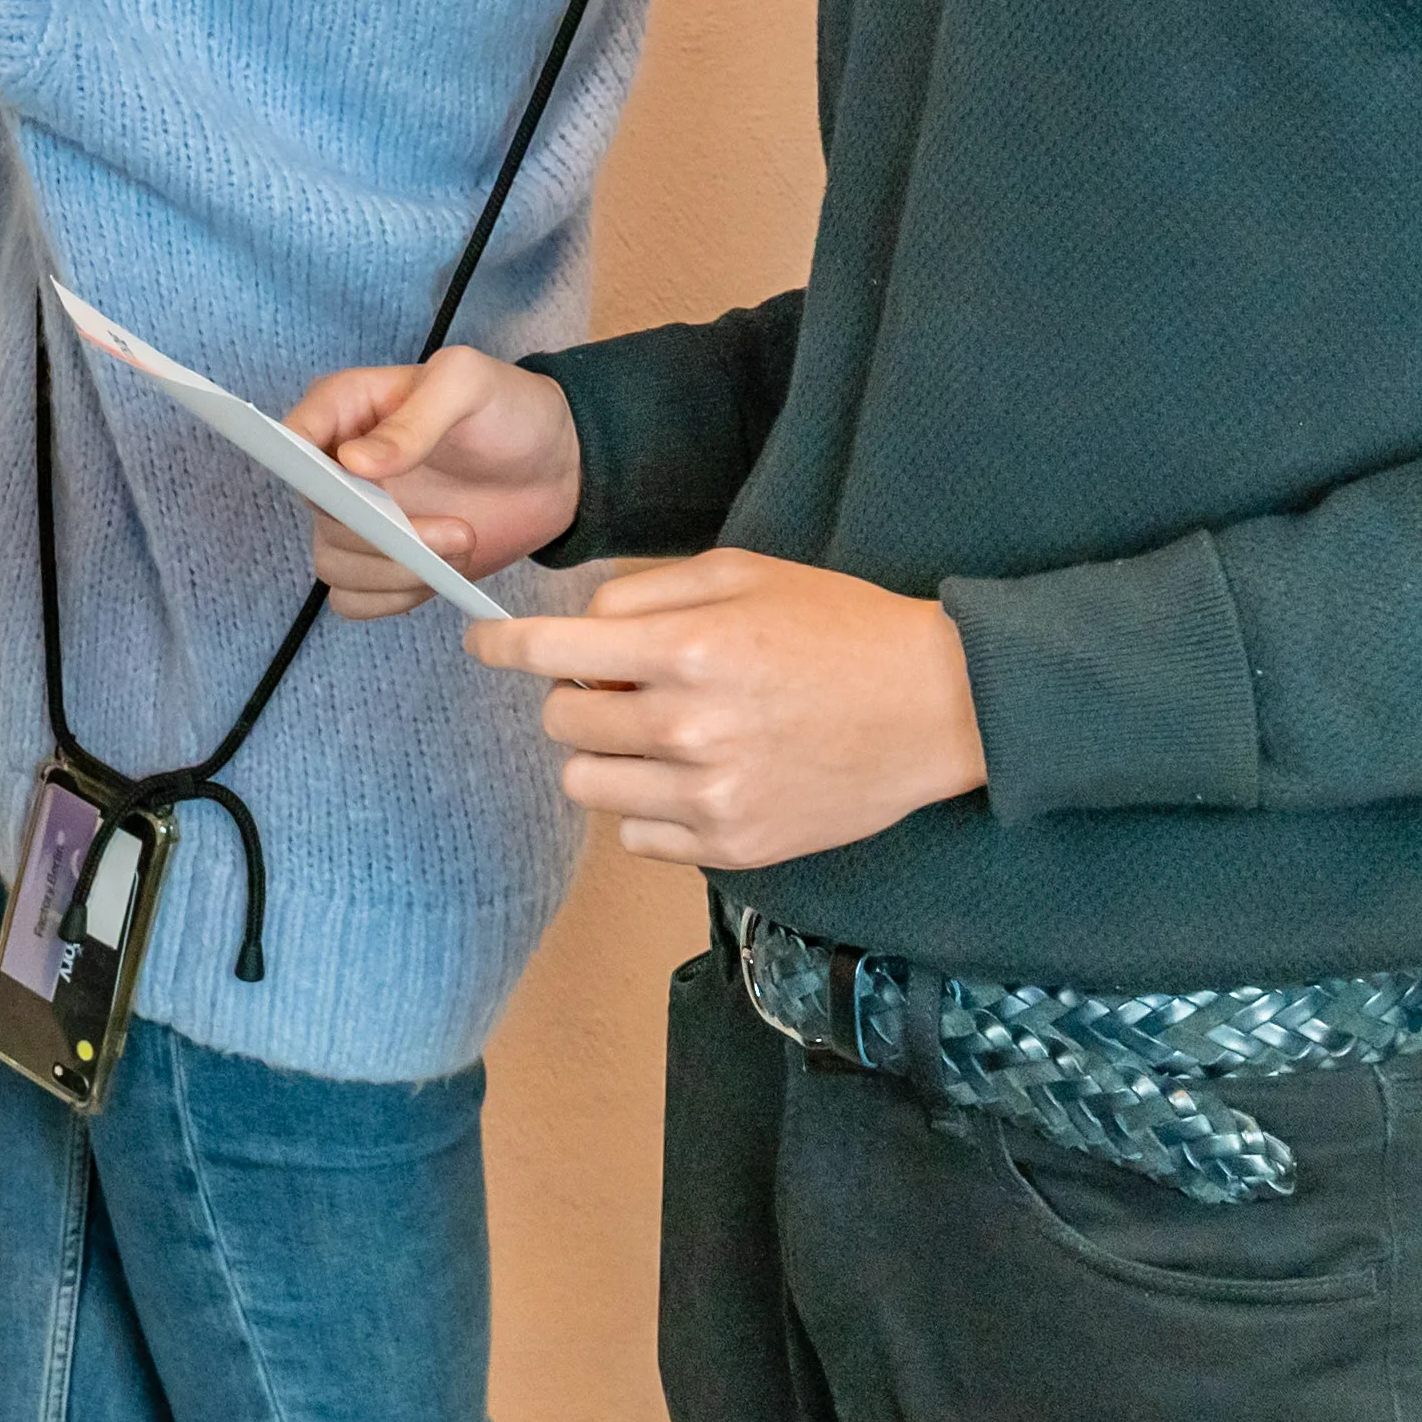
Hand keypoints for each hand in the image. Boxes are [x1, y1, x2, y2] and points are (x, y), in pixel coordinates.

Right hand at [288, 348, 584, 614]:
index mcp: (346, 409)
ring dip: (394, 571)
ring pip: (333, 564)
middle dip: (383, 534)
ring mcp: (361, 518)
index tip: (356, 484)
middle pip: (318, 515)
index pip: (290, 438)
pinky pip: (354, 599)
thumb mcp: (470, 385)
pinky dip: (392, 599)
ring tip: (459, 547)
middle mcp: (340, 467)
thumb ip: (415, 418)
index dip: (305, 467)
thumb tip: (354, 461)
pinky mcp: (384, 562)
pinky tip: (440, 577)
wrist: (558, 466)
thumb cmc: (509, 408)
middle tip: (455, 529)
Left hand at [465, 552, 988, 870]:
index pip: (549, 652)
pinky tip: (693, 776)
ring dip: (604, 756)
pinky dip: (647, 807)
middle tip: (619, 684)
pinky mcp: (734, 847)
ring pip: (587, 785)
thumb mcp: (741, 574)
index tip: (485, 642)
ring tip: (657, 734)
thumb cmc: (838, 627)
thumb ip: (645, 595)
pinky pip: (636, 836)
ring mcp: (710, 797)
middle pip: (561, 723)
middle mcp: (688, 729)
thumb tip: (578, 626)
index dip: (502, 645)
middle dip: (574, 697)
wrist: (936, 705)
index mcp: (686, 651)